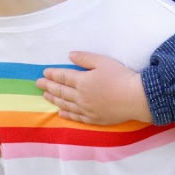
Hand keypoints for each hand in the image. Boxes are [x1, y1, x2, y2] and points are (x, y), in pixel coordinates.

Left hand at [36, 51, 151, 124]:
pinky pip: (76, 117)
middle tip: (38, 84)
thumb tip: (70, 55)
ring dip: (54, 100)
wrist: (136, 98)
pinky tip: (61, 112)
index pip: (63, 77)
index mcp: (82, 81)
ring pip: (66, 105)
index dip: (52, 74)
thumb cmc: (121, 77)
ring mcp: (87, 109)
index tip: (44, 73)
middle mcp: (81, 97)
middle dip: (48, 87)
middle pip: (61, 91)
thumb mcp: (103, 62)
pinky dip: (67, 114)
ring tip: (45, 97)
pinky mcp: (94, 119)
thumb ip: (84, 58)